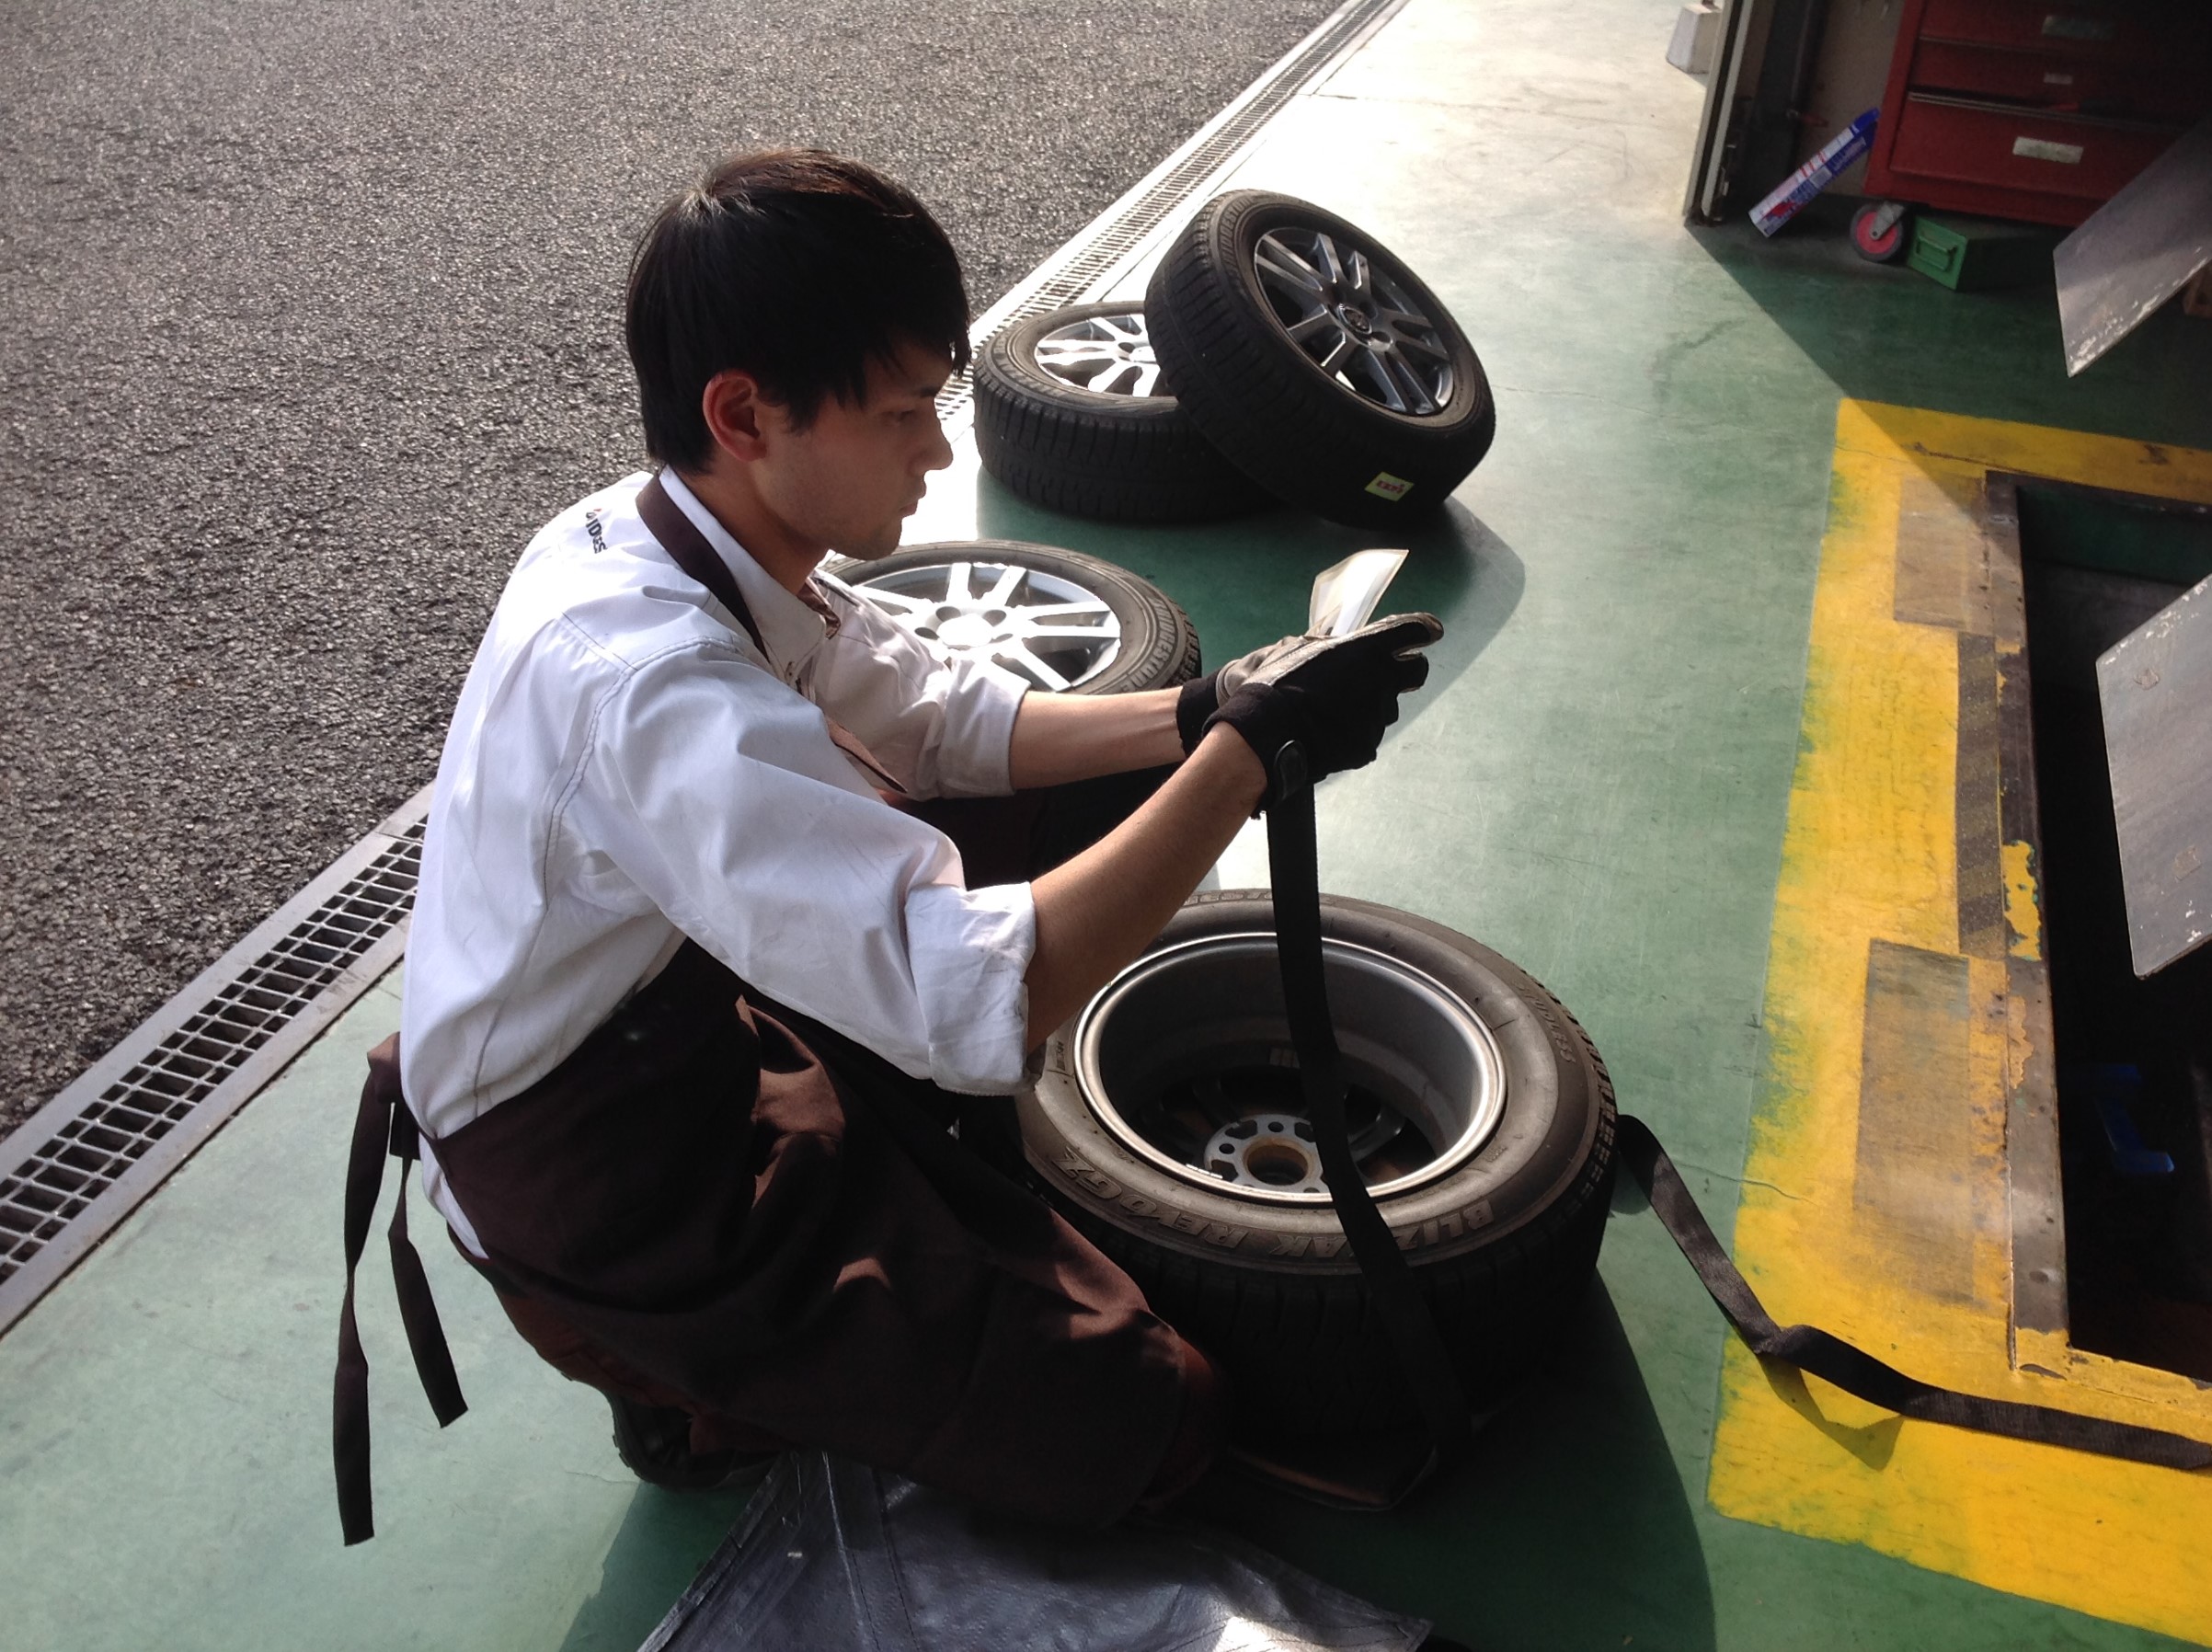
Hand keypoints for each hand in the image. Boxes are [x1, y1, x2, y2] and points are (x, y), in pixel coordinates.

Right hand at [1176, 613, 1441, 800]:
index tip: (1430, 632)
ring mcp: (1377, 717)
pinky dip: (1354, 734)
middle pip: (1416, 671)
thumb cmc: (1278, 684)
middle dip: (1407, 671)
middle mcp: (1382, 680)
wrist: (1268, 733)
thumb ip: (1334, 648)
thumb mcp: (1303, 651)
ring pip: (1386, 708)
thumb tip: (1341, 647)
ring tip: (1336, 711)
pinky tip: (1328, 734)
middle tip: (1387, 675)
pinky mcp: (1367, 746)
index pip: (1413, 631)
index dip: (1423, 630)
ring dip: (1372, 706)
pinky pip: (1367, 737)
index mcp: (1368, 649)